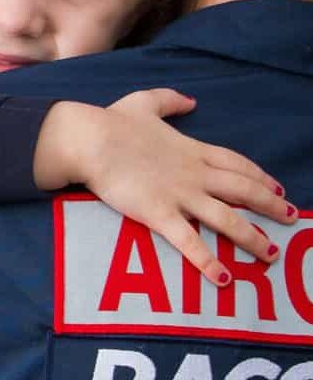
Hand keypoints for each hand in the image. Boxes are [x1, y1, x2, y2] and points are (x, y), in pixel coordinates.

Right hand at [33, 91, 294, 286]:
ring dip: (252, 238)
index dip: (260, 176)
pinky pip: (190, 242)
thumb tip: (190, 101)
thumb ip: (169, 101)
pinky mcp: (159, 214)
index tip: (277, 188)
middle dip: (270, 206)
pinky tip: (223, 278)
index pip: (236, 164)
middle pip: (243, 191)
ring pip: (227, 219)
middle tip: (290, 218)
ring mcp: (179, 195)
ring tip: (270, 255)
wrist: (89, 140)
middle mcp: (194, 174)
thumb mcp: (144, 103)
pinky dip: (208, 262)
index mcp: (191, 149)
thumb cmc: (111, 122)